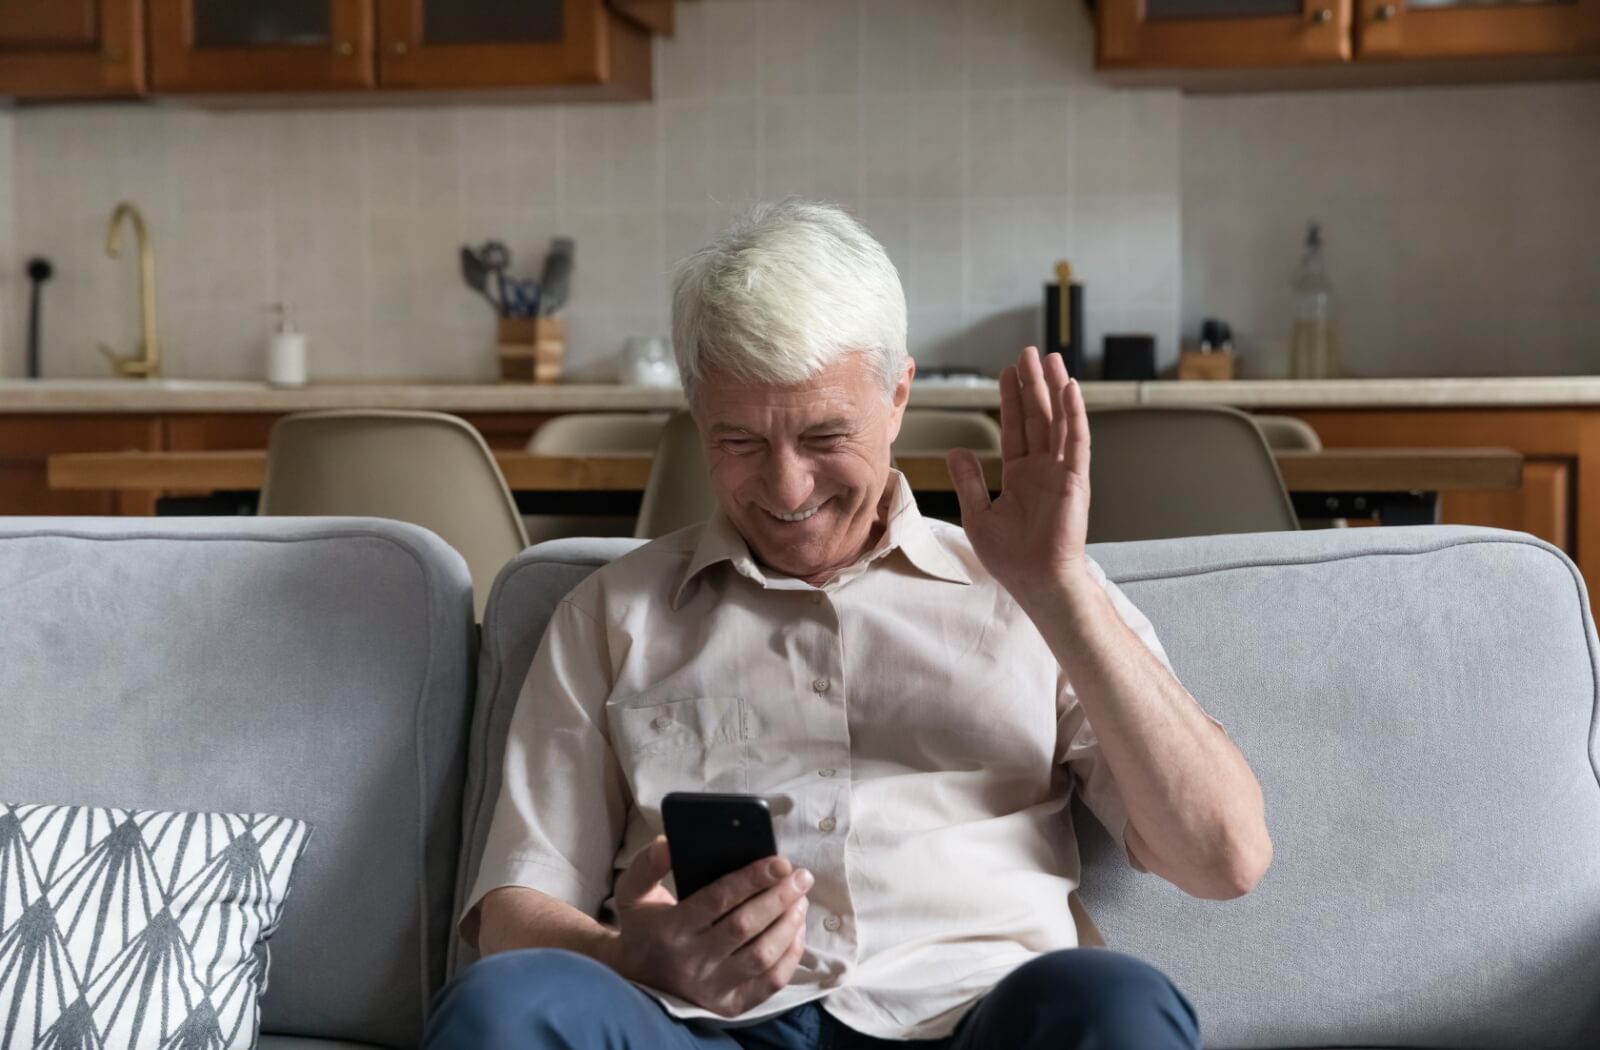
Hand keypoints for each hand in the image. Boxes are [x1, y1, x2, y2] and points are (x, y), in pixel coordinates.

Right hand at [609, 837, 811, 1017]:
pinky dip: (791, 956)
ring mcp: (712, 987)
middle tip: (802, 877)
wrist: (635, 981)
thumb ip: (646, 865)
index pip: (718, 899)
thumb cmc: (642, 928)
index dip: (753, 879)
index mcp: (671, 928)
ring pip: (762, 955)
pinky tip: (796, 930)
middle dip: (780, 897)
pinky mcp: (729, 1005)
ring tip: (800, 900)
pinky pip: (770, 983)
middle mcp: (692, 961)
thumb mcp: (631, 893)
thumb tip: (667, 842)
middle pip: (746, 926)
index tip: (780, 862)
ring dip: (789, 925)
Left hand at [947, 346, 1091, 605]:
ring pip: (1058, 421)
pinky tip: (1070, 389)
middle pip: (1037, 416)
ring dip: (1055, 389)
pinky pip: (1076, 441)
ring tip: (1050, 359)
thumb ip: (969, 480)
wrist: (1036, 581)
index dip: (1011, 399)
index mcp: (1021, 475)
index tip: (1007, 372)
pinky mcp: (1075, 480)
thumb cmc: (1012, 557)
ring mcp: (1060, 472)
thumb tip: (955, 451)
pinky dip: (1074, 414)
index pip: (1015, 428)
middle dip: (1033, 384)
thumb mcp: (978, 513)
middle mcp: (1042, 468)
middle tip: (1029, 353)